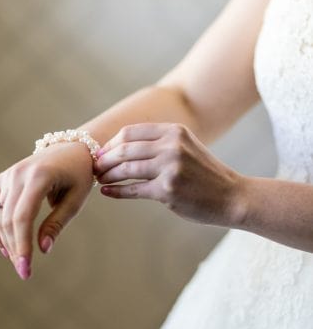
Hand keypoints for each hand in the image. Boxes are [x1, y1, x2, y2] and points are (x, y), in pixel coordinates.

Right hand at [0, 142, 94, 279]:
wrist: (70, 149)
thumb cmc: (78, 175)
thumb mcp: (75, 200)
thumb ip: (57, 223)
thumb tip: (42, 249)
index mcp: (39, 177)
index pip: (22, 217)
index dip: (21, 246)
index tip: (26, 270)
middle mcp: (17, 174)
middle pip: (7, 220)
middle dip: (14, 249)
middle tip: (24, 272)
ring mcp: (7, 176)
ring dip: (4, 242)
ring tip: (17, 261)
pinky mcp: (2, 180)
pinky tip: (5, 247)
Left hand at [95, 124, 244, 225]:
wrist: (233, 196)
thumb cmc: (204, 174)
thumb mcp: (185, 146)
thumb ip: (158, 142)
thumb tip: (118, 147)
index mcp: (174, 131)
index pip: (130, 133)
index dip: (111, 144)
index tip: (101, 154)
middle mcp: (172, 146)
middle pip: (124, 150)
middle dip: (104, 160)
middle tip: (95, 168)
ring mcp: (170, 168)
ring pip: (126, 170)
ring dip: (108, 175)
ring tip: (99, 180)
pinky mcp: (168, 190)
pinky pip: (133, 190)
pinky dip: (116, 192)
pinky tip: (107, 193)